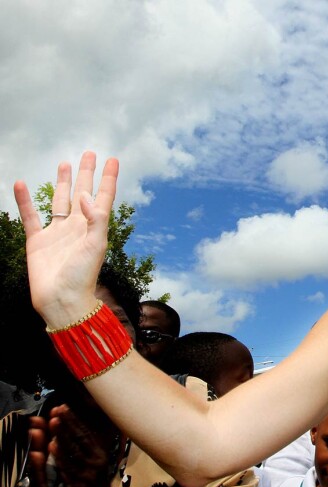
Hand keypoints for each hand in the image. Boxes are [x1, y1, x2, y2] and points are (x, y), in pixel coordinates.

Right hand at [13, 151, 117, 328]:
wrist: (61, 299)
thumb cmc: (83, 275)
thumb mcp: (96, 245)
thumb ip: (96, 219)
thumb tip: (85, 196)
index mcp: (94, 227)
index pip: (104, 197)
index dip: (108, 179)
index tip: (113, 160)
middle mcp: (77, 226)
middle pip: (82, 193)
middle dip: (86, 174)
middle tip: (90, 153)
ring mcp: (57, 232)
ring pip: (59, 200)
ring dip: (62, 182)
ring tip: (65, 163)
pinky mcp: (37, 241)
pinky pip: (30, 216)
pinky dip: (25, 201)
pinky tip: (22, 184)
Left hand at [29, 404, 115, 486]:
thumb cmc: (96, 485)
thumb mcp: (96, 463)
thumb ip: (89, 447)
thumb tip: (79, 428)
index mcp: (98, 453)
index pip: (85, 432)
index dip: (73, 419)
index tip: (63, 407)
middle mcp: (96, 460)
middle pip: (80, 438)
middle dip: (67, 422)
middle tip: (57, 409)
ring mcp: (88, 473)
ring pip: (73, 451)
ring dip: (62, 434)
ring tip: (53, 421)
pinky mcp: (80, 486)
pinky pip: (67, 469)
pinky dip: (59, 456)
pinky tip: (52, 446)